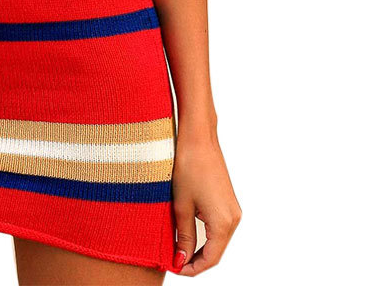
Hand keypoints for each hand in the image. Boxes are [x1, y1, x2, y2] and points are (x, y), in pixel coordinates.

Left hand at [171, 132, 240, 275]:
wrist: (199, 138)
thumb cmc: (188, 167)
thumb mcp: (181, 205)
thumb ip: (183, 236)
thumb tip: (181, 259)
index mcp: (223, 223)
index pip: (210, 259)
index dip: (192, 268)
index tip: (174, 269)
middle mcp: (233, 219)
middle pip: (215, 252)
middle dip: (195, 260)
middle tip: (173, 262)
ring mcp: (232, 209)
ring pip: (216, 240)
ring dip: (199, 247)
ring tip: (176, 249)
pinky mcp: (227, 201)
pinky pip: (217, 226)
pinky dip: (204, 234)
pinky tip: (187, 233)